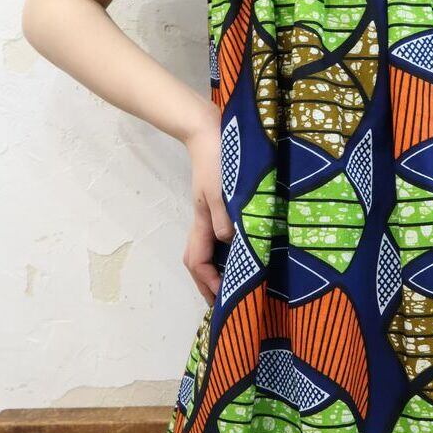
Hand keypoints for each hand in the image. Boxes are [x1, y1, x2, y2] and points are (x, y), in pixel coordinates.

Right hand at [182, 102, 233, 303]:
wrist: (208, 130)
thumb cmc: (217, 158)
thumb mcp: (222, 189)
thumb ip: (224, 217)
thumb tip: (229, 243)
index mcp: (204, 220)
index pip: (198, 261)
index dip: (209, 281)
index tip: (223, 296)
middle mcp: (204, 221)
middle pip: (196, 261)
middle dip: (206, 284)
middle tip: (221, 302)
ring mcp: (209, 214)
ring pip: (204, 250)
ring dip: (213, 270)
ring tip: (228, 285)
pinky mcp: (217, 205)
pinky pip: (214, 237)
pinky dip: (221, 253)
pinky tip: (236, 255)